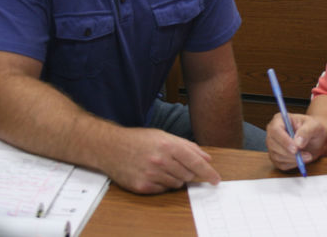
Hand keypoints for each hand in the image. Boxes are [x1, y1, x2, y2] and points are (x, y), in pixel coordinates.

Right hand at [104, 127, 220, 193]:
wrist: (110, 148)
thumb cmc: (138, 140)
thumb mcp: (163, 135)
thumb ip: (187, 146)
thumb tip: (206, 158)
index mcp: (168, 145)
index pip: (195, 162)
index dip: (208, 173)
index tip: (216, 180)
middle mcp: (160, 160)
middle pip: (188, 175)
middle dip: (187, 172)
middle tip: (175, 164)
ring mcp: (151, 174)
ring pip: (176, 183)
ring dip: (174, 178)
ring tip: (161, 167)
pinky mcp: (143, 186)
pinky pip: (163, 190)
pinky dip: (162, 184)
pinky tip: (152, 174)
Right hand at [265, 113, 326, 170]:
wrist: (315, 138)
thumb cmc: (313, 129)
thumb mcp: (314, 126)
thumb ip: (306, 131)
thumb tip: (298, 142)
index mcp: (279, 120)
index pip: (275, 130)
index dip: (284, 140)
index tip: (296, 149)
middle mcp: (273, 132)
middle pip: (273, 145)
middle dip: (289, 153)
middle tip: (306, 155)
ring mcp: (272, 145)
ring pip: (276, 156)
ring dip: (293, 159)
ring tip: (308, 156)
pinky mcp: (276, 156)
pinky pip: (280, 164)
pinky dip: (292, 164)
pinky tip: (301, 159)